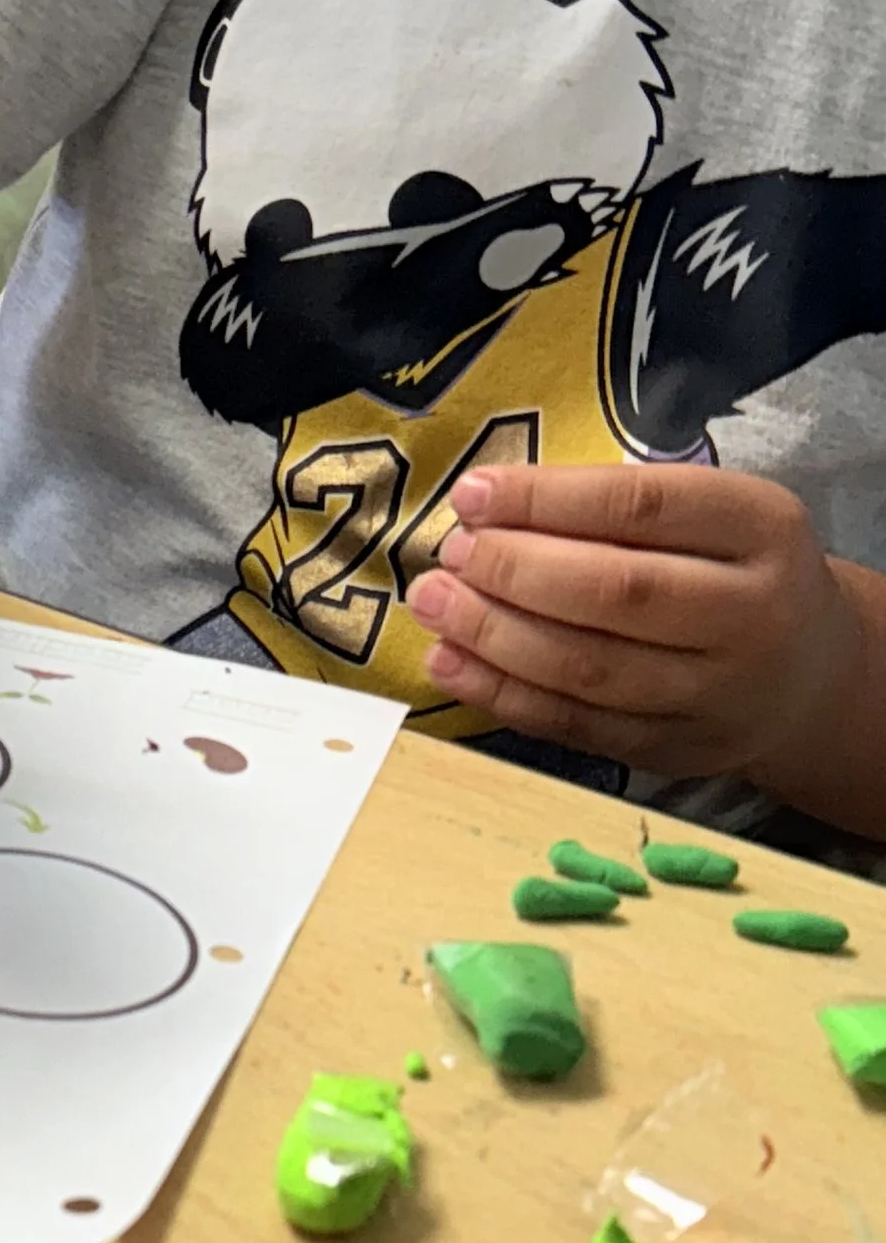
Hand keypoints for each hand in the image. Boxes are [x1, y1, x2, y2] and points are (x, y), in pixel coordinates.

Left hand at [404, 463, 861, 779]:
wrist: (806, 672)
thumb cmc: (730, 571)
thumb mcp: (710, 515)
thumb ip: (619, 507)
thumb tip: (488, 506)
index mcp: (761, 530)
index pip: (642, 507)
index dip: (546, 500)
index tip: (472, 493)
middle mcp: (749, 613)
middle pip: (615, 591)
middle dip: (514, 570)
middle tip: (451, 554)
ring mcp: (715, 692)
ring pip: (588, 667)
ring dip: (494, 635)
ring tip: (434, 602)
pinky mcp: (674, 749)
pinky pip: (574, 724)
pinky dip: (501, 693)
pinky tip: (449, 663)